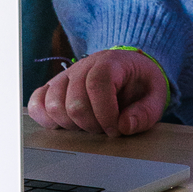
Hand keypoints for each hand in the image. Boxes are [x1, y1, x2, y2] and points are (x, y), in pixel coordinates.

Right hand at [27, 49, 168, 136]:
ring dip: (71, 125)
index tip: (115, 129)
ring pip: (53, 105)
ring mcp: (65, 76)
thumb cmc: (139, 83)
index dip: (105, 113)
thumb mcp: (155, 95)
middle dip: (91, 125)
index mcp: (110, 62)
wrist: (128, 70)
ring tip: (88, 125)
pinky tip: (65, 124)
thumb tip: (124, 126)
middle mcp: (83, 66)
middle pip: (73, 101)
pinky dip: (46, 118)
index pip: (97, 84)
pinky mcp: (53, 87)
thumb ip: (146, 112)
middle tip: (105, 128)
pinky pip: (36, 102)